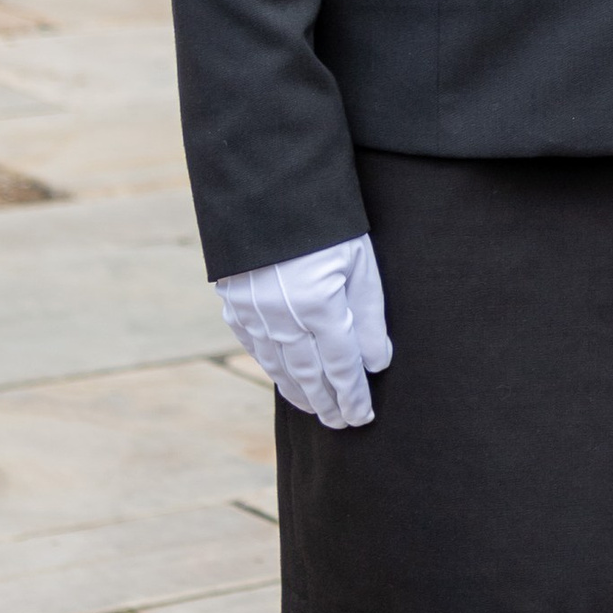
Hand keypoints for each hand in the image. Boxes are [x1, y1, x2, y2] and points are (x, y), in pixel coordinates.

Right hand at [216, 235, 390, 427]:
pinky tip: (286, 379)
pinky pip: (255, 349)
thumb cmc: (326, 222)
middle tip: (343, 424)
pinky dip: (274, 369)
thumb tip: (377, 363)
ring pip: (279, 368)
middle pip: (309, 374)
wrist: (267, 188)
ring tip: (318, 410)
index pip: (341, 365)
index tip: (363, 416)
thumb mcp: (359, 261)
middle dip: (328, 402)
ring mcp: (253, 314)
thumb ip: (368, 316)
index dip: (353, 395)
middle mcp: (281, 318)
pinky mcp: (234, 306)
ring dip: (300, 393)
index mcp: (318, 306)